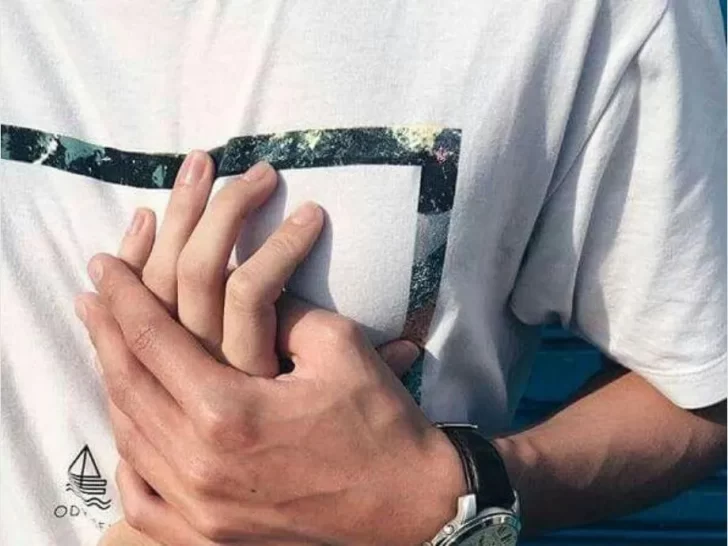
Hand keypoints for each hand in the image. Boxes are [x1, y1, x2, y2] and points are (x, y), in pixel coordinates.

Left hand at [83, 153, 452, 544]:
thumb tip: (247, 295)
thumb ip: (279, 313)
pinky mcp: (209, 532)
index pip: (152, 340)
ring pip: (129, 434)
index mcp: (228, 413)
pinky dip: (129, 456)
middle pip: (127, 385)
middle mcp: (199, 465)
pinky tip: (129, 428)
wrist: (409, 504)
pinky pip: (143, 496)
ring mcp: (198, 508)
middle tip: (91, 293)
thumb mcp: (338, 346)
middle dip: (104, 332)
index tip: (102, 264)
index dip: (123, 296)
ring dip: (112, 381)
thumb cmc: (379, 423)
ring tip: (105, 344)